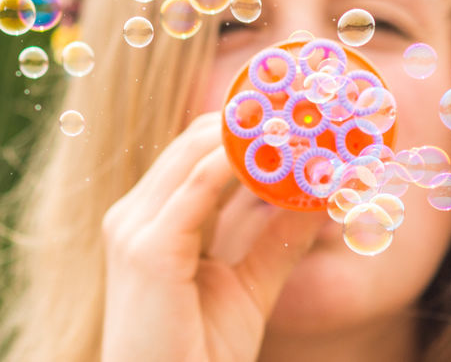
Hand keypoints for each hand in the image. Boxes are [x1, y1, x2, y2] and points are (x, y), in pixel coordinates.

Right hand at [100, 111, 326, 361]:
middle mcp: (133, 215)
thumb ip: (277, 239)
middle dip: (251, 122)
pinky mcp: (148, 249)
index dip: (244, 129)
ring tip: (303, 125)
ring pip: (196, 151)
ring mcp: (134, 228)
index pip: (195, 152)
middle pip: (194, 140)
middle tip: (308, 112)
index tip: (297, 118)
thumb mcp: (248, 285)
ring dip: (253, 135)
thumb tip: (317, 196)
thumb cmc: (198, 354)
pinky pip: (200, 186)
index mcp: (148, 220)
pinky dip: (242, 165)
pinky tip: (283, 162)